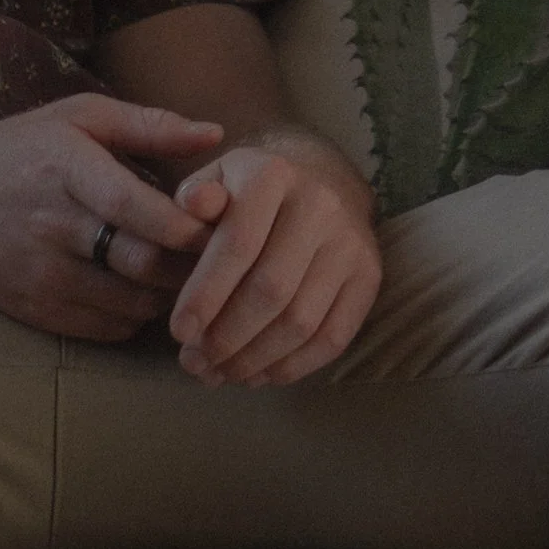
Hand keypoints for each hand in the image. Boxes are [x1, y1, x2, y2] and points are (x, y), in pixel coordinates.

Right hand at [0, 92, 224, 338]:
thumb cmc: (16, 153)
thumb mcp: (77, 117)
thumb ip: (149, 125)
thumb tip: (216, 134)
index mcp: (66, 169)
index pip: (131, 205)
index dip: (182, 221)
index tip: (221, 221)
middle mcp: (53, 228)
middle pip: (139, 261)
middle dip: (193, 262)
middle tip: (228, 252)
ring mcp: (43, 277)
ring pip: (131, 301)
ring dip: (173, 292)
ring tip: (197, 272)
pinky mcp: (37, 313)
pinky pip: (109, 328)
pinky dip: (141, 314)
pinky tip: (152, 290)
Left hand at [166, 136, 381, 387]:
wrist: (322, 181)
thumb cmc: (250, 192)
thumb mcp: (216, 179)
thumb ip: (196, 197)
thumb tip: (190, 204)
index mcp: (275, 175)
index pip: (238, 244)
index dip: (205, 295)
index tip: (178, 333)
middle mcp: (322, 204)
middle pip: (271, 289)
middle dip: (226, 337)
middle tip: (195, 362)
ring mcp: (352, 242)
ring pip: (301, 320)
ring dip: (255, 359)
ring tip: (221, 373)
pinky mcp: (370, 275)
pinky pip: (333, 336)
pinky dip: (293, 367)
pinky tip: (260, 374)